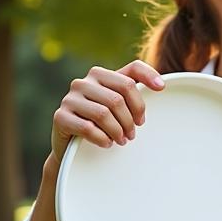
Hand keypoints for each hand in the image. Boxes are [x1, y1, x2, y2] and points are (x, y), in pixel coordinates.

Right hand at [51, 60, 165, 162]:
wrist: (72, 146)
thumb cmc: (100, 122)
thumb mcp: (118, 104)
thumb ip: (134, 90)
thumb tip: (161, 85)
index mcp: (100, 75)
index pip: (130, 74)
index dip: (145, 85)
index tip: (155, 99)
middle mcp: (83, 82)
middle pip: (118, 98)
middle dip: (130, 120)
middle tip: (132, 134)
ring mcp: (69, 98)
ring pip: (103, 113)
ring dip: (117, 131)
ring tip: (122, 140)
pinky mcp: (60, 117)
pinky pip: (88, 128)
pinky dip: (102, 139)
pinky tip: (107, 144)